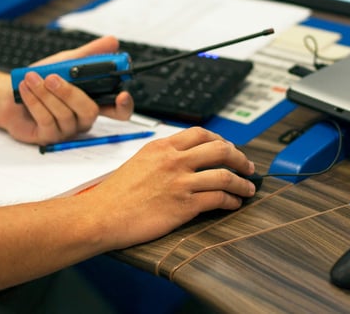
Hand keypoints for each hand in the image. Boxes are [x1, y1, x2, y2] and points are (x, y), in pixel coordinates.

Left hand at [0, 36, 133, 143]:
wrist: (8, 93)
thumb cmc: (41, 78)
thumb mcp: (66, 62)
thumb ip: (90, 54)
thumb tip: (113, 41)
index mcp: (94, 101)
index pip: (118, 111)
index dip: (124, 106)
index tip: (121, 95)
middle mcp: (82, 119)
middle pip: (90, 112)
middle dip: (71, 93)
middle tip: (53, 77)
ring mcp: (66, 130)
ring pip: (65, 115)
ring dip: (46, 93)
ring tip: (32, 77)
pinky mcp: (47, 137)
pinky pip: (46, 120)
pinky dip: (34, 101)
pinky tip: (26, 88)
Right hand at [84, 127, 256, 249]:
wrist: (101, 216)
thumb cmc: (115, 194)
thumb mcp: (139, 162)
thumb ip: (163, 157)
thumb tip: (186, 158)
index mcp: (162, 147)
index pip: (201, 134)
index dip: (222, 140)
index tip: (230, 149)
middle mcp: (173, 160)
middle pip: (220, 149)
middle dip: (240, 158)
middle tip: (248, 166)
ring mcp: (180, 182)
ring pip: (225, 175)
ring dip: (242, 183)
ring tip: (248, 189)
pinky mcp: (183, 205)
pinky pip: (218, 199)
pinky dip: (232, 201)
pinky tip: (234, 204)